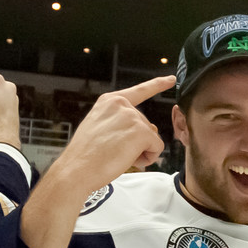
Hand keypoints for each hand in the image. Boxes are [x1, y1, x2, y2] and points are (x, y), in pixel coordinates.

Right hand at [20, 75, 175, 247]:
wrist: (76, 170)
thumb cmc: (86, 155)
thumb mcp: (100, 128)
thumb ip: (122, 123)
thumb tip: (150, 130)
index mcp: (109, 101)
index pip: (139, 91)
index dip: (157, 85)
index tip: (171, 78)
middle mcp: (122, 105)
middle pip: (145, 125)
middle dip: (137, 143)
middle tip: (114, 152)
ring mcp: (132, 116)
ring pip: (151, 138)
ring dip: (141, 151)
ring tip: (118, 157)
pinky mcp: (141, 131)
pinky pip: (157, 147)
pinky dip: (149, 158)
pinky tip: (130, 160)